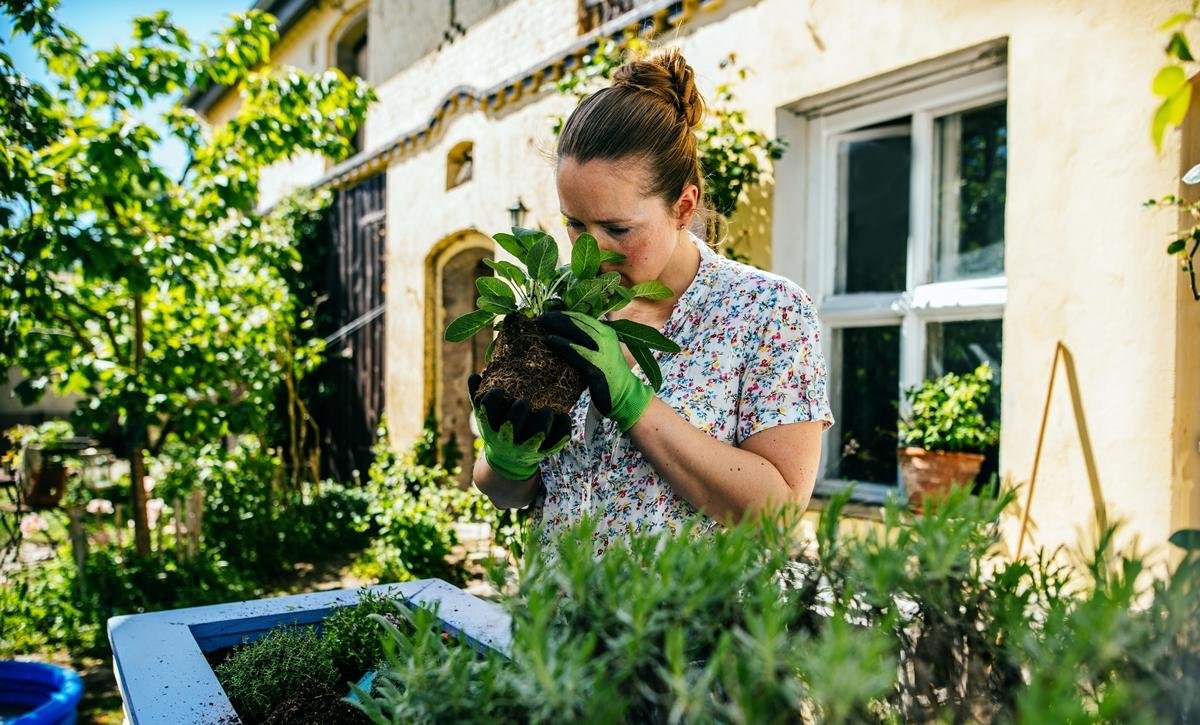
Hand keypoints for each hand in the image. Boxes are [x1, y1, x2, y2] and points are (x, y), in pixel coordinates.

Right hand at [469, 373, 570, 480]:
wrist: (509, 460)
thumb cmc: (497, 429)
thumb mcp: (485, 416)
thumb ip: (477, 396)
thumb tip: (475, 376)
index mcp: (491, 427)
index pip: (487, 410)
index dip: (492, 398)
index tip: (499, 390)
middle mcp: (507, 439)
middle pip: (512, 424)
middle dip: (519, 410)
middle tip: (524, 401)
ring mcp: (527, 446)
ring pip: (538, 434)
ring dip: (543, 419)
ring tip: (547, 410)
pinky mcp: (544, 451)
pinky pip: (557, 441)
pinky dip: (563, 428)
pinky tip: (564, 416)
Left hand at [540, 310, 652, 431]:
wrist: (624, 395)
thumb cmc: (608, 374)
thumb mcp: (601, 351)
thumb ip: (588, 340)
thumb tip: (565, 331)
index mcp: (607, 332)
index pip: (583, 317)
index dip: (564, 314)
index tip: (549, 313)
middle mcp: (606, 338)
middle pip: (578, 321)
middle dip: (558, 317)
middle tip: (541, 317)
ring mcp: (602, 352)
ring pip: (577, 332)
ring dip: (557, 326)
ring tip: (541, 325)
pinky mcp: (596, 367)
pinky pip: (576, 351)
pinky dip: (561, 344)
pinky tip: (549, 340)